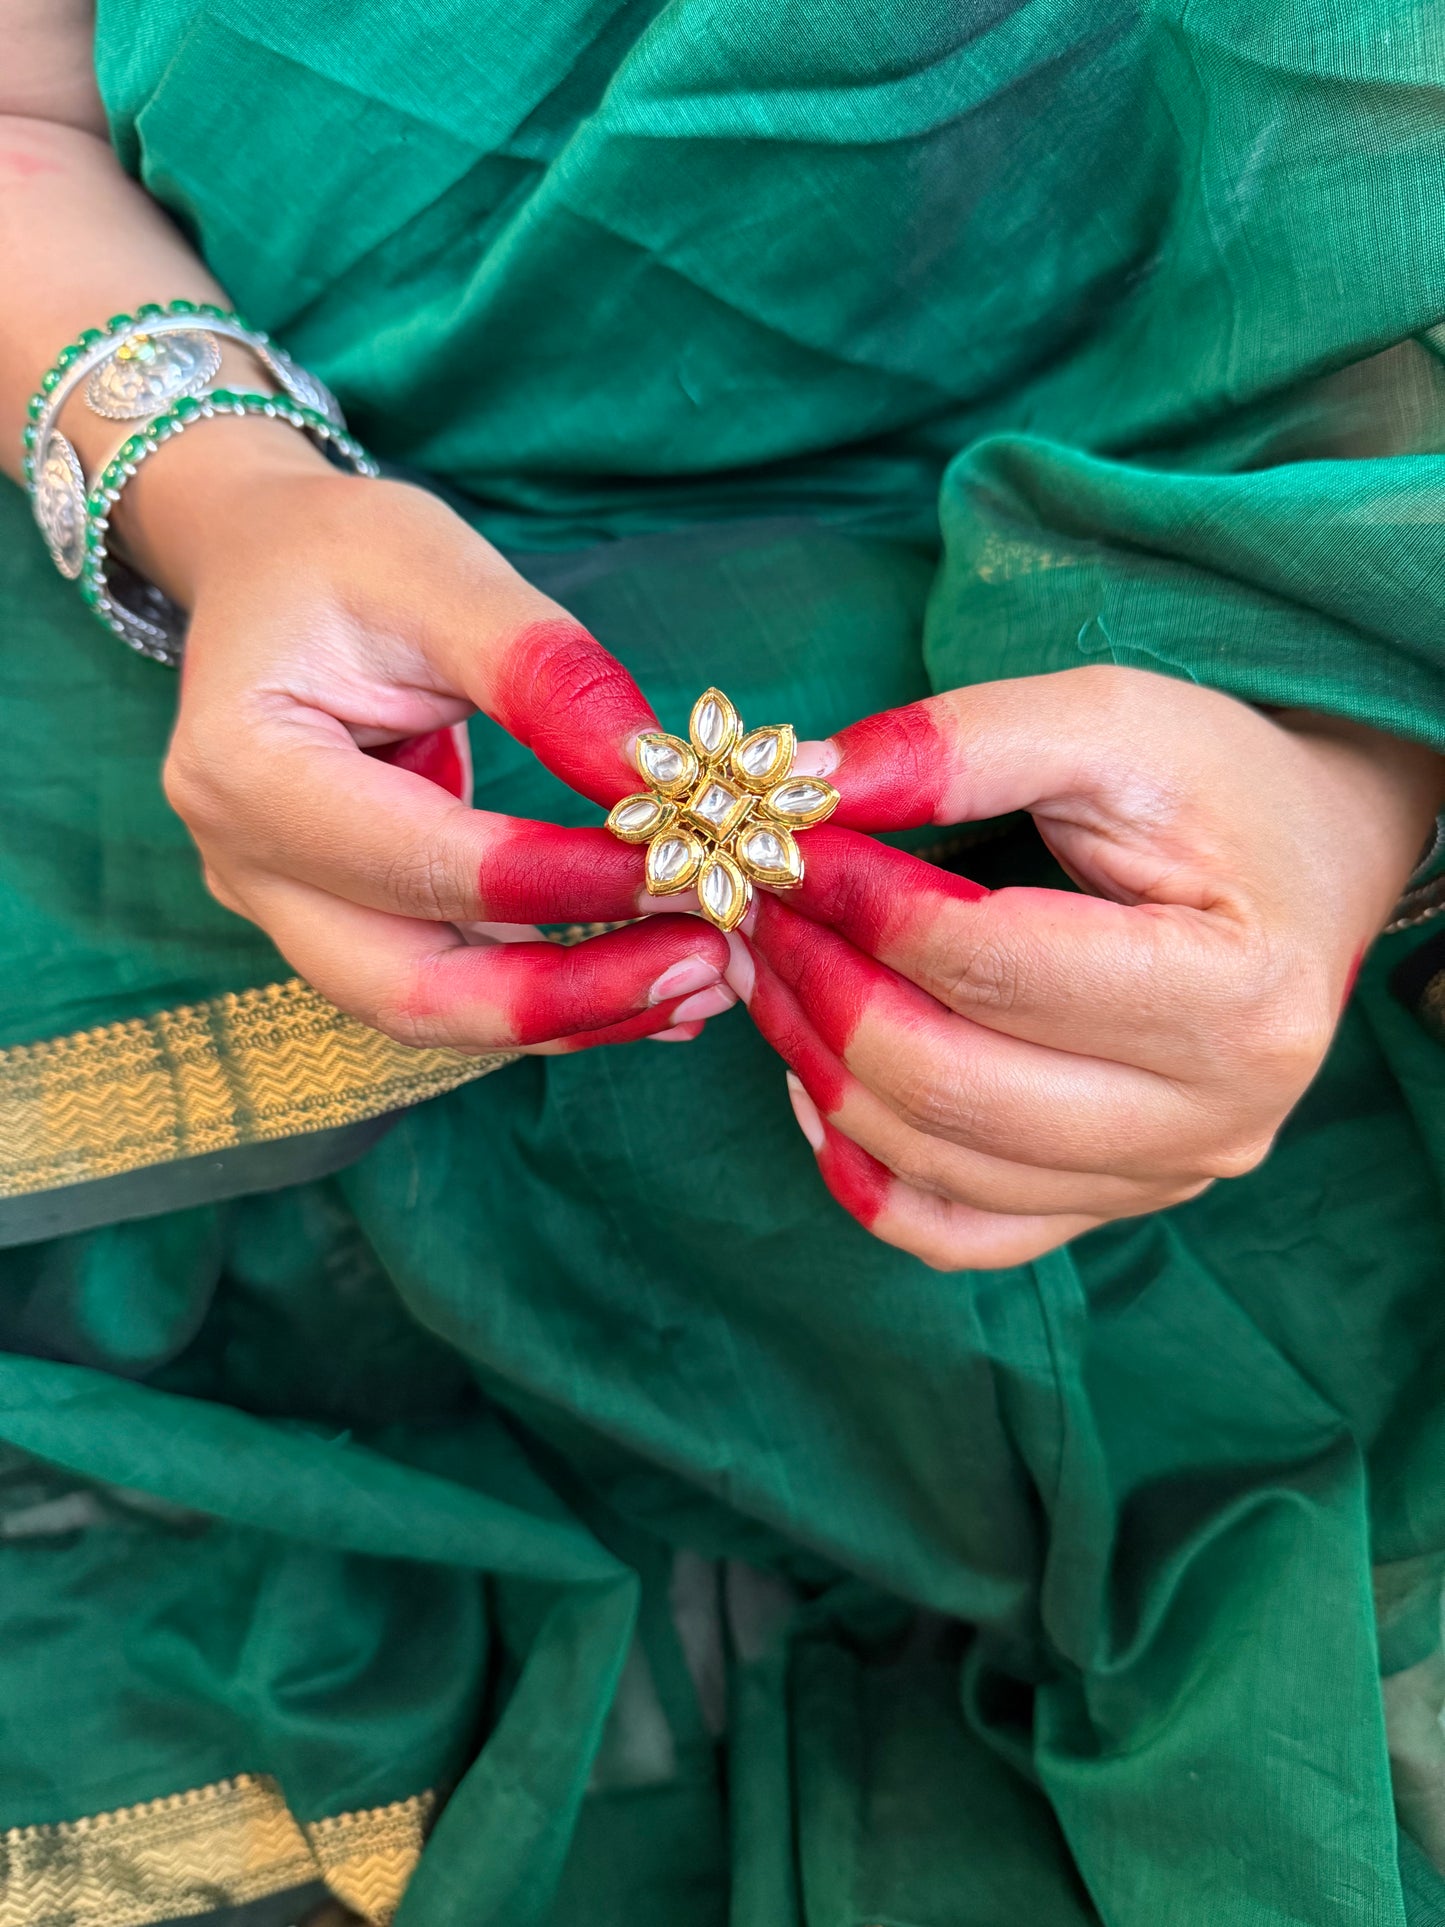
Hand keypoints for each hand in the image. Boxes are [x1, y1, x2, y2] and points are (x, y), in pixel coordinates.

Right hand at [147, 428, 729, 1052]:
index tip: (689, 865)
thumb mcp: (445, 574)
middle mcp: (247, 865)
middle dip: (568, 998)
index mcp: (244, 769)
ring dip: (573, 1012)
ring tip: (701, 979)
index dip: (564, 883)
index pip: (425, 864)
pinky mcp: (339, 924)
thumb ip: (548, 675)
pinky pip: (451, 984)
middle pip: (412, 989)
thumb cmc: (344, 557)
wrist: (268, 568)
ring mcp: (285, 909)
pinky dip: (554, 994)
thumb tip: (663, 780)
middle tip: (705, 964)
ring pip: (434, 1009)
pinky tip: (656, 983)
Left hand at [728, 665, 1444, 1267]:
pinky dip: (862, 1172)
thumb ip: (957, 747)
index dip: (859, 903)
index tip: (782, 842)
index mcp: (1235, 993)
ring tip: (767, 968)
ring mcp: (1162, 1178)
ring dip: (816, 1065)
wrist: (1307, 865)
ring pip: (935, 1164)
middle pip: (949, 1084)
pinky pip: (955, 1231)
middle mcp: (1213, 1115)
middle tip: (750, 906)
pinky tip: (811, 1085)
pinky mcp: (1111, 1203)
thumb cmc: (1220, 788)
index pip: (989, 966)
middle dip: (818, 987)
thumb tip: (795, 793)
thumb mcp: (1105, 724)